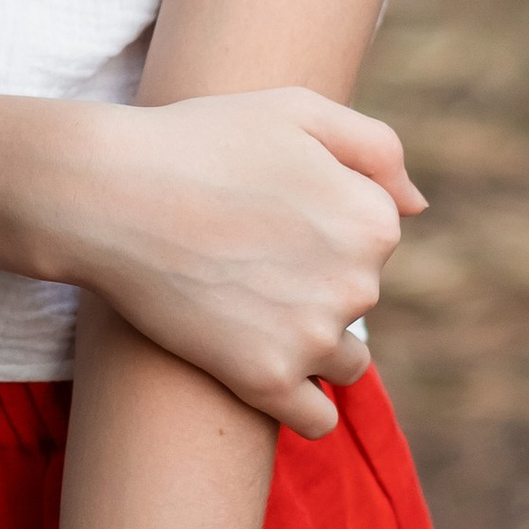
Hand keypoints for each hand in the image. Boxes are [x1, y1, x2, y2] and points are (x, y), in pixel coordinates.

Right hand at [49, 88, 420, 435]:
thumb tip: (419, 208)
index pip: (373, 241)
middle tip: (245, 259)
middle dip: (315, 285)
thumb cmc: (199, 140)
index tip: (270, 217)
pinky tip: (265, 374)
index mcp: (374, 219)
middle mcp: (358, 283)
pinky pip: (315, 419)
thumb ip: (376, 148)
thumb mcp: (297, 109)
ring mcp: (312, 337)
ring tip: (247, 312)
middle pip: (356, 299)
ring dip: (311, 346)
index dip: (322, 227)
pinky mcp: (264, 380)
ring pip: (343, 362)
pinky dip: (300, 406)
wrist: (109, 192)